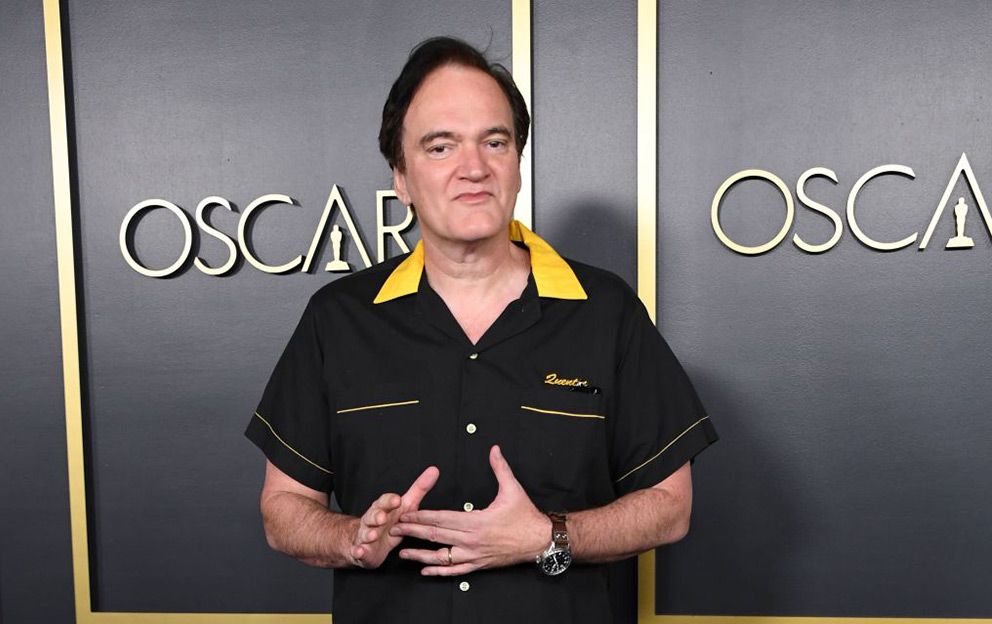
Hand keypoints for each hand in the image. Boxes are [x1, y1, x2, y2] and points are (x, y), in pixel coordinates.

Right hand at [351, 466, 438, 568]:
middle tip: (382, 518)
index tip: (397, 500)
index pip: (385, 501)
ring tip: (373, 535)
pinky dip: (359, 551)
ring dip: (368, 534)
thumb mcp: (406, 506)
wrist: (368, 541)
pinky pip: (359, 551)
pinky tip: (359, 552)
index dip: (390, 501)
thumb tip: (434, 470)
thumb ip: (418, 489)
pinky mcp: (362, 550)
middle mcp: (372, 520)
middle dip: (376, 516)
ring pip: (365, 533)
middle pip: (372, 515)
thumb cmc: (390, 521)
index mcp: (383, 508)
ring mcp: (365, 535)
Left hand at [393, 445, 550, 575]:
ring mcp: (474, 555)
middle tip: (394, 528)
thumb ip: (500, 468)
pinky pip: (455, 571)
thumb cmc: (526, 517)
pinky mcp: (479, 565)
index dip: (420, 516)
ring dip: (420, 554)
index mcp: (477, 522)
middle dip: (413, 532)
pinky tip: (425, 569)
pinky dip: (438, 571)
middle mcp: (472, 541)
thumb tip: (494, 449)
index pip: (441, 519)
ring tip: (403, 552)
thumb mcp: (513, 489)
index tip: (405, 513)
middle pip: (436, 536)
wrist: (540, 541)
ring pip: (441, 557)